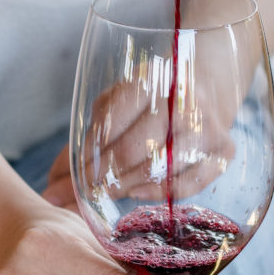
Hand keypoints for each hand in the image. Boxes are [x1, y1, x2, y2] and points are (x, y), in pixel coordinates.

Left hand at [44, 77, 237, 210]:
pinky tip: (140, 194)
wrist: (205, 86)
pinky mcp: (224, 150)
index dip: (89, 152)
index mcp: (149, 79)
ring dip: (128, 186)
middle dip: (105, 175)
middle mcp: (181, 99)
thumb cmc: (148, 104)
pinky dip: (161, 193)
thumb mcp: (114, 108)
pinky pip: (191, 182)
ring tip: (109, 193)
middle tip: (88, 191)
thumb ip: (82, 147)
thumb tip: (49, 192)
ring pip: (160, 167)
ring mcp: (206, 125)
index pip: (111, 120)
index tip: (75, 173)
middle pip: (134, 149)